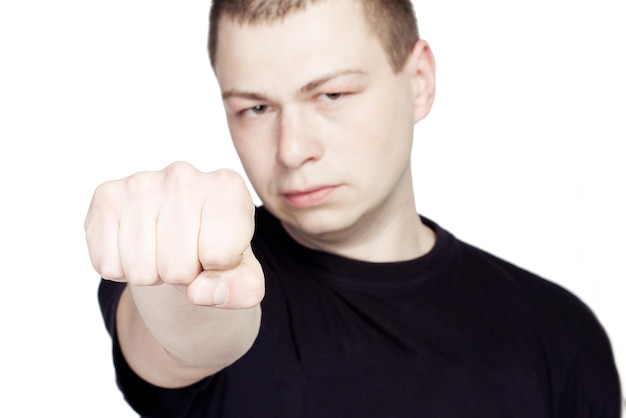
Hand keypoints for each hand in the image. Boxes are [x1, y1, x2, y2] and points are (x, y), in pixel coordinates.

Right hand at [85, 161, 263, 307]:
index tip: (218, 253)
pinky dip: (121, 270)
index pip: (219, 257)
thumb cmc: (218, 251)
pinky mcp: (106, 196)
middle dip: (182, 276)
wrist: (180, 234)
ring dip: (152, 275)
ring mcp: (141, 183)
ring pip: (140, 271)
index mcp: (228, 188)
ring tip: (163, 250)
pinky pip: (107, 264)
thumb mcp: (245, 276)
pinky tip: (138, 246)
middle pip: (177, 269)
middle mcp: (184, 176)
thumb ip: (241, 290)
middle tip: (186, 255)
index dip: (217, 270)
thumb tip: (200, 292)